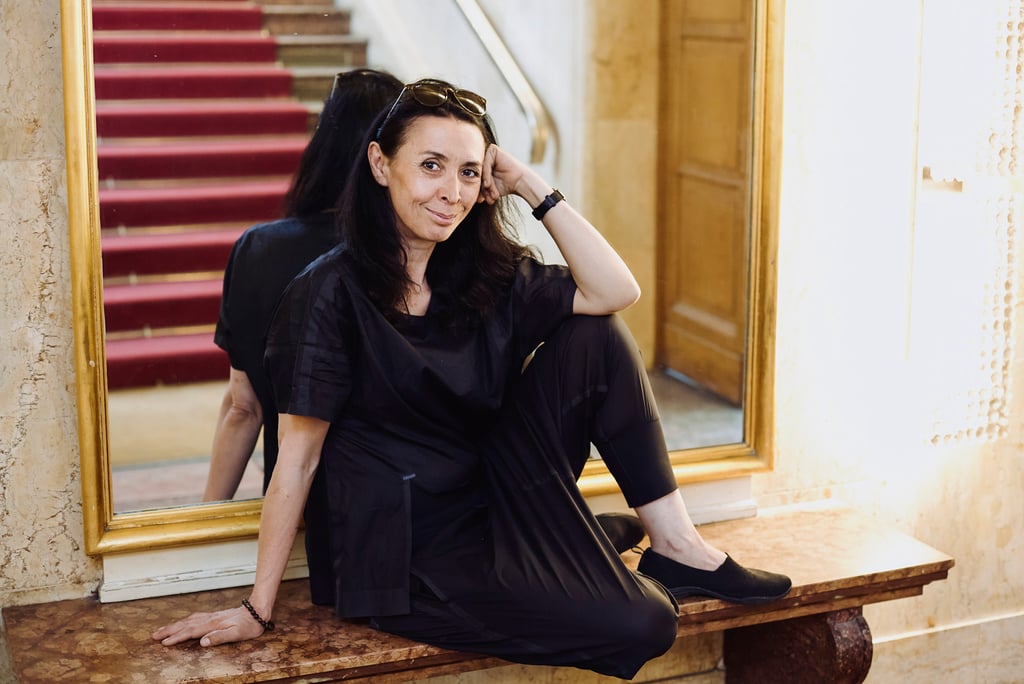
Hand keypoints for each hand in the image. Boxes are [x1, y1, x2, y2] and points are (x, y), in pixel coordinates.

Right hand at [151, 605, 265, 646]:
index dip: (177, 637)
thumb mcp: (237, 634)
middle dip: (169, 631)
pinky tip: (181, 623)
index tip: (164, 643)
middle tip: (153, 636)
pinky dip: (183, 621)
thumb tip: (202, 642)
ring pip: (187, 621)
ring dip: (173, 625)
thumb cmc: (249, 625)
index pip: (190, 632)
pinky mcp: (213, 616)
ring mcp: (210, 617)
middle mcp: (209, 619)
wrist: (257, 611)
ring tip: (161, 630)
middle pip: (185, 625)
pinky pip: (194, 618)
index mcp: (212, 625)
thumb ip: (219, 637)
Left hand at [478, 144, 530, 204]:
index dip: (478, 190)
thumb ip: (478, 188)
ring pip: (481, 171)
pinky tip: (488, 184)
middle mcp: (484, 159)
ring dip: (485, 183)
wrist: (520, 182)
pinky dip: (486, 175)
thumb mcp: (488, 189)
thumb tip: (465, 195)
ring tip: (489, 192)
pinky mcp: (493, 150)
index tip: (480, 200)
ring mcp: (488, 153)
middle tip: (484, 199)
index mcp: (483, 166)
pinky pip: (485, 164)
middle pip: (477, 174)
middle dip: (481, 188)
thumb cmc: (505, 186)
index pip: (475, 178)